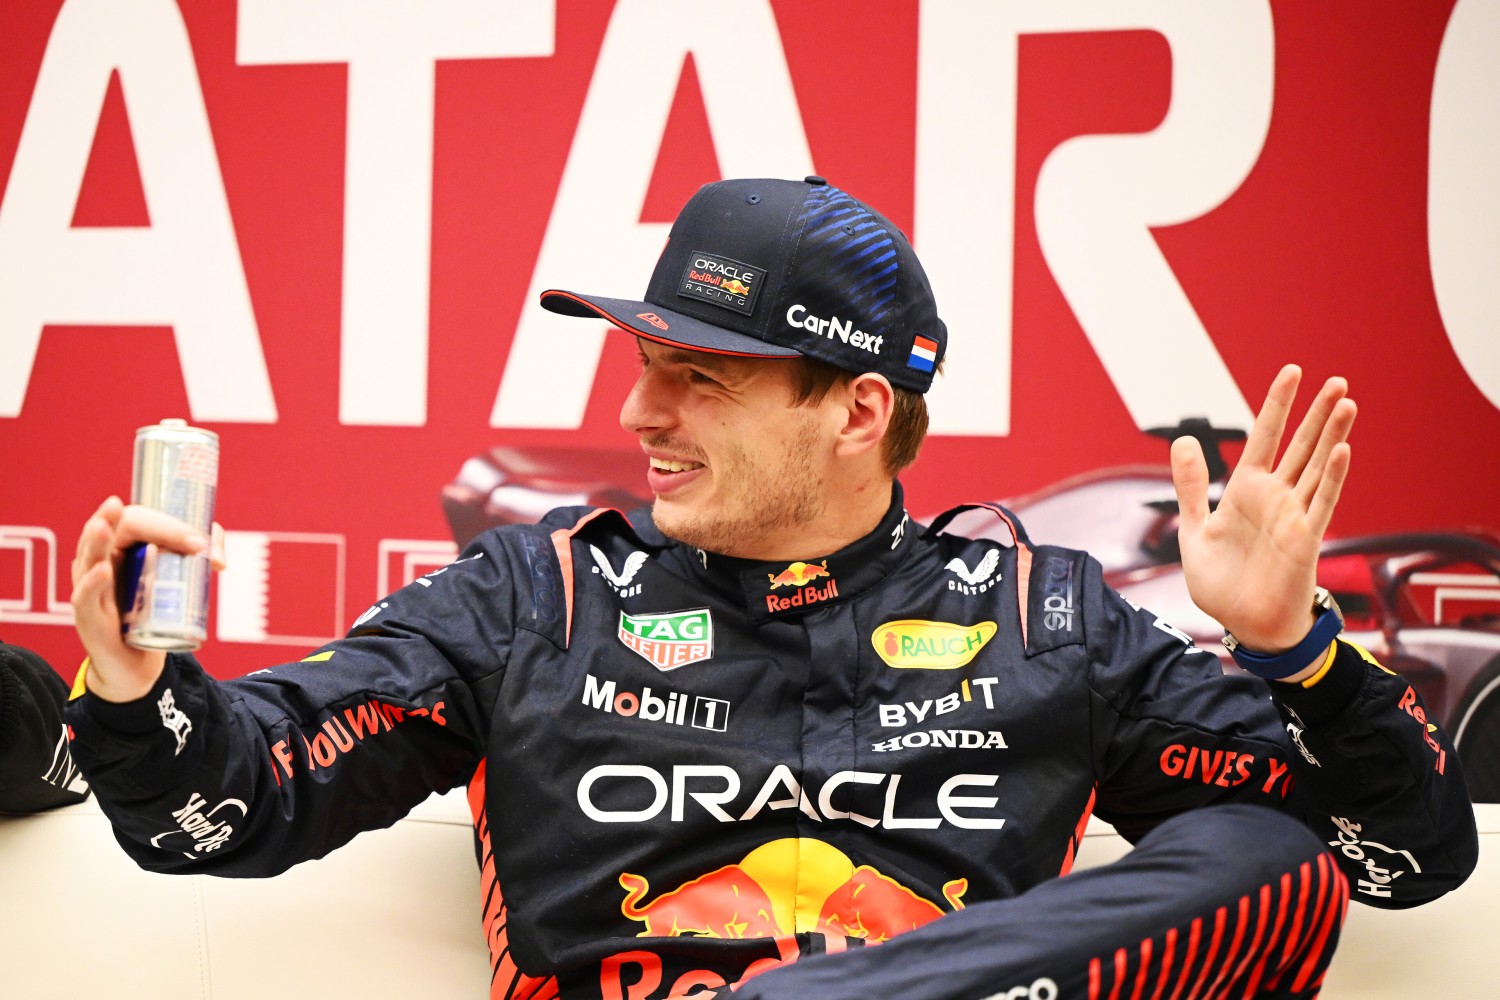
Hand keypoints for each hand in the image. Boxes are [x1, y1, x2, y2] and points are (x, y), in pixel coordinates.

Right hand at [70, 496, 224, 702]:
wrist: (138, 658)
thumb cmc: (154, 609)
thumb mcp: (180, 577)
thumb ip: (204, 556)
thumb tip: (218, 561)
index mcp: (119, 545)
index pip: (135, 520)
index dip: (166, 525)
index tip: (200, 543)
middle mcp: (99, 560)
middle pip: (107, 529)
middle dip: (126, 520)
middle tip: (134, 513)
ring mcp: (90, 587)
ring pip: (89, 557)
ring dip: (96, 540)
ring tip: (105, 525)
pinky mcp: (88, 617)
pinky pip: (84, 597)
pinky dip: (92, 583)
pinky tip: (103, 571)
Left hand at [1171, 365, 1355, 664]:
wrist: (1242, 625)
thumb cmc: (1222, 583)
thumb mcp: (1195, 529)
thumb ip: (1191, 487)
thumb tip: (1183, 441)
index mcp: (1246, 491)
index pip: (1263, 438)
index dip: (1276, 406)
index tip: (1291, 373)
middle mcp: (1274, 498)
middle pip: (1299, 446)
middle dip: (1316, 413)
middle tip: (1335, 380)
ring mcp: (1292, 516)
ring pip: (1316, 467)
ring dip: (1332, 436)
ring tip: (1347, 401)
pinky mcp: (1305, 540)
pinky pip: (1320, 503)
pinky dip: (1330, 477)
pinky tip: (1342, 450)